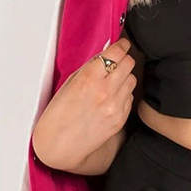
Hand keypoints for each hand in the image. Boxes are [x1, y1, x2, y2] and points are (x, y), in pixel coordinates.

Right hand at [31, 37, 136, 170]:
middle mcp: (106, 91)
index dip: (121, 45)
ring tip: (112, 82)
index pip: (116, 52)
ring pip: (132, 79)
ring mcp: (115, 106)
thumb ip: (89, 69)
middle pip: (129, 63)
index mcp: (89, 78)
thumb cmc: (58, 115)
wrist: (60, 145)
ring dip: (124, 77)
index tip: (122, 44)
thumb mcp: (68, 84)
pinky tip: (111, 98)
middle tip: (117, 60)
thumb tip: (104, 56)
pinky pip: (130, 97)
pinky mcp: (121, 118)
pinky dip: (123, 94)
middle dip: (124, 59)